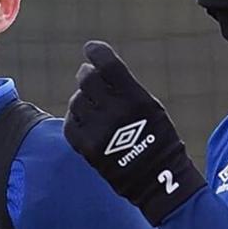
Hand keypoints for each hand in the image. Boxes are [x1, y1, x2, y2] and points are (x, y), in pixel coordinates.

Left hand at [63, 41, 204, 225]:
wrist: (156, 180)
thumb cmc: (156, 138)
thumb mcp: (150, 106)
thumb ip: (124, 87)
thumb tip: (95, 66)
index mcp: (135, 99)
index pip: (107, 64)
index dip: (96, 52)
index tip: (91, 48)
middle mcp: (115, 112)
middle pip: (87, 79)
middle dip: (87, 74)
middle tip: (89, 76)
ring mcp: (98, 130)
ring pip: (76, 100)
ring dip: (83, 99)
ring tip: (95, 106)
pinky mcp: (86, 147)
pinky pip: (71, 122)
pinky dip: (77, 119)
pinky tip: (87, 121)